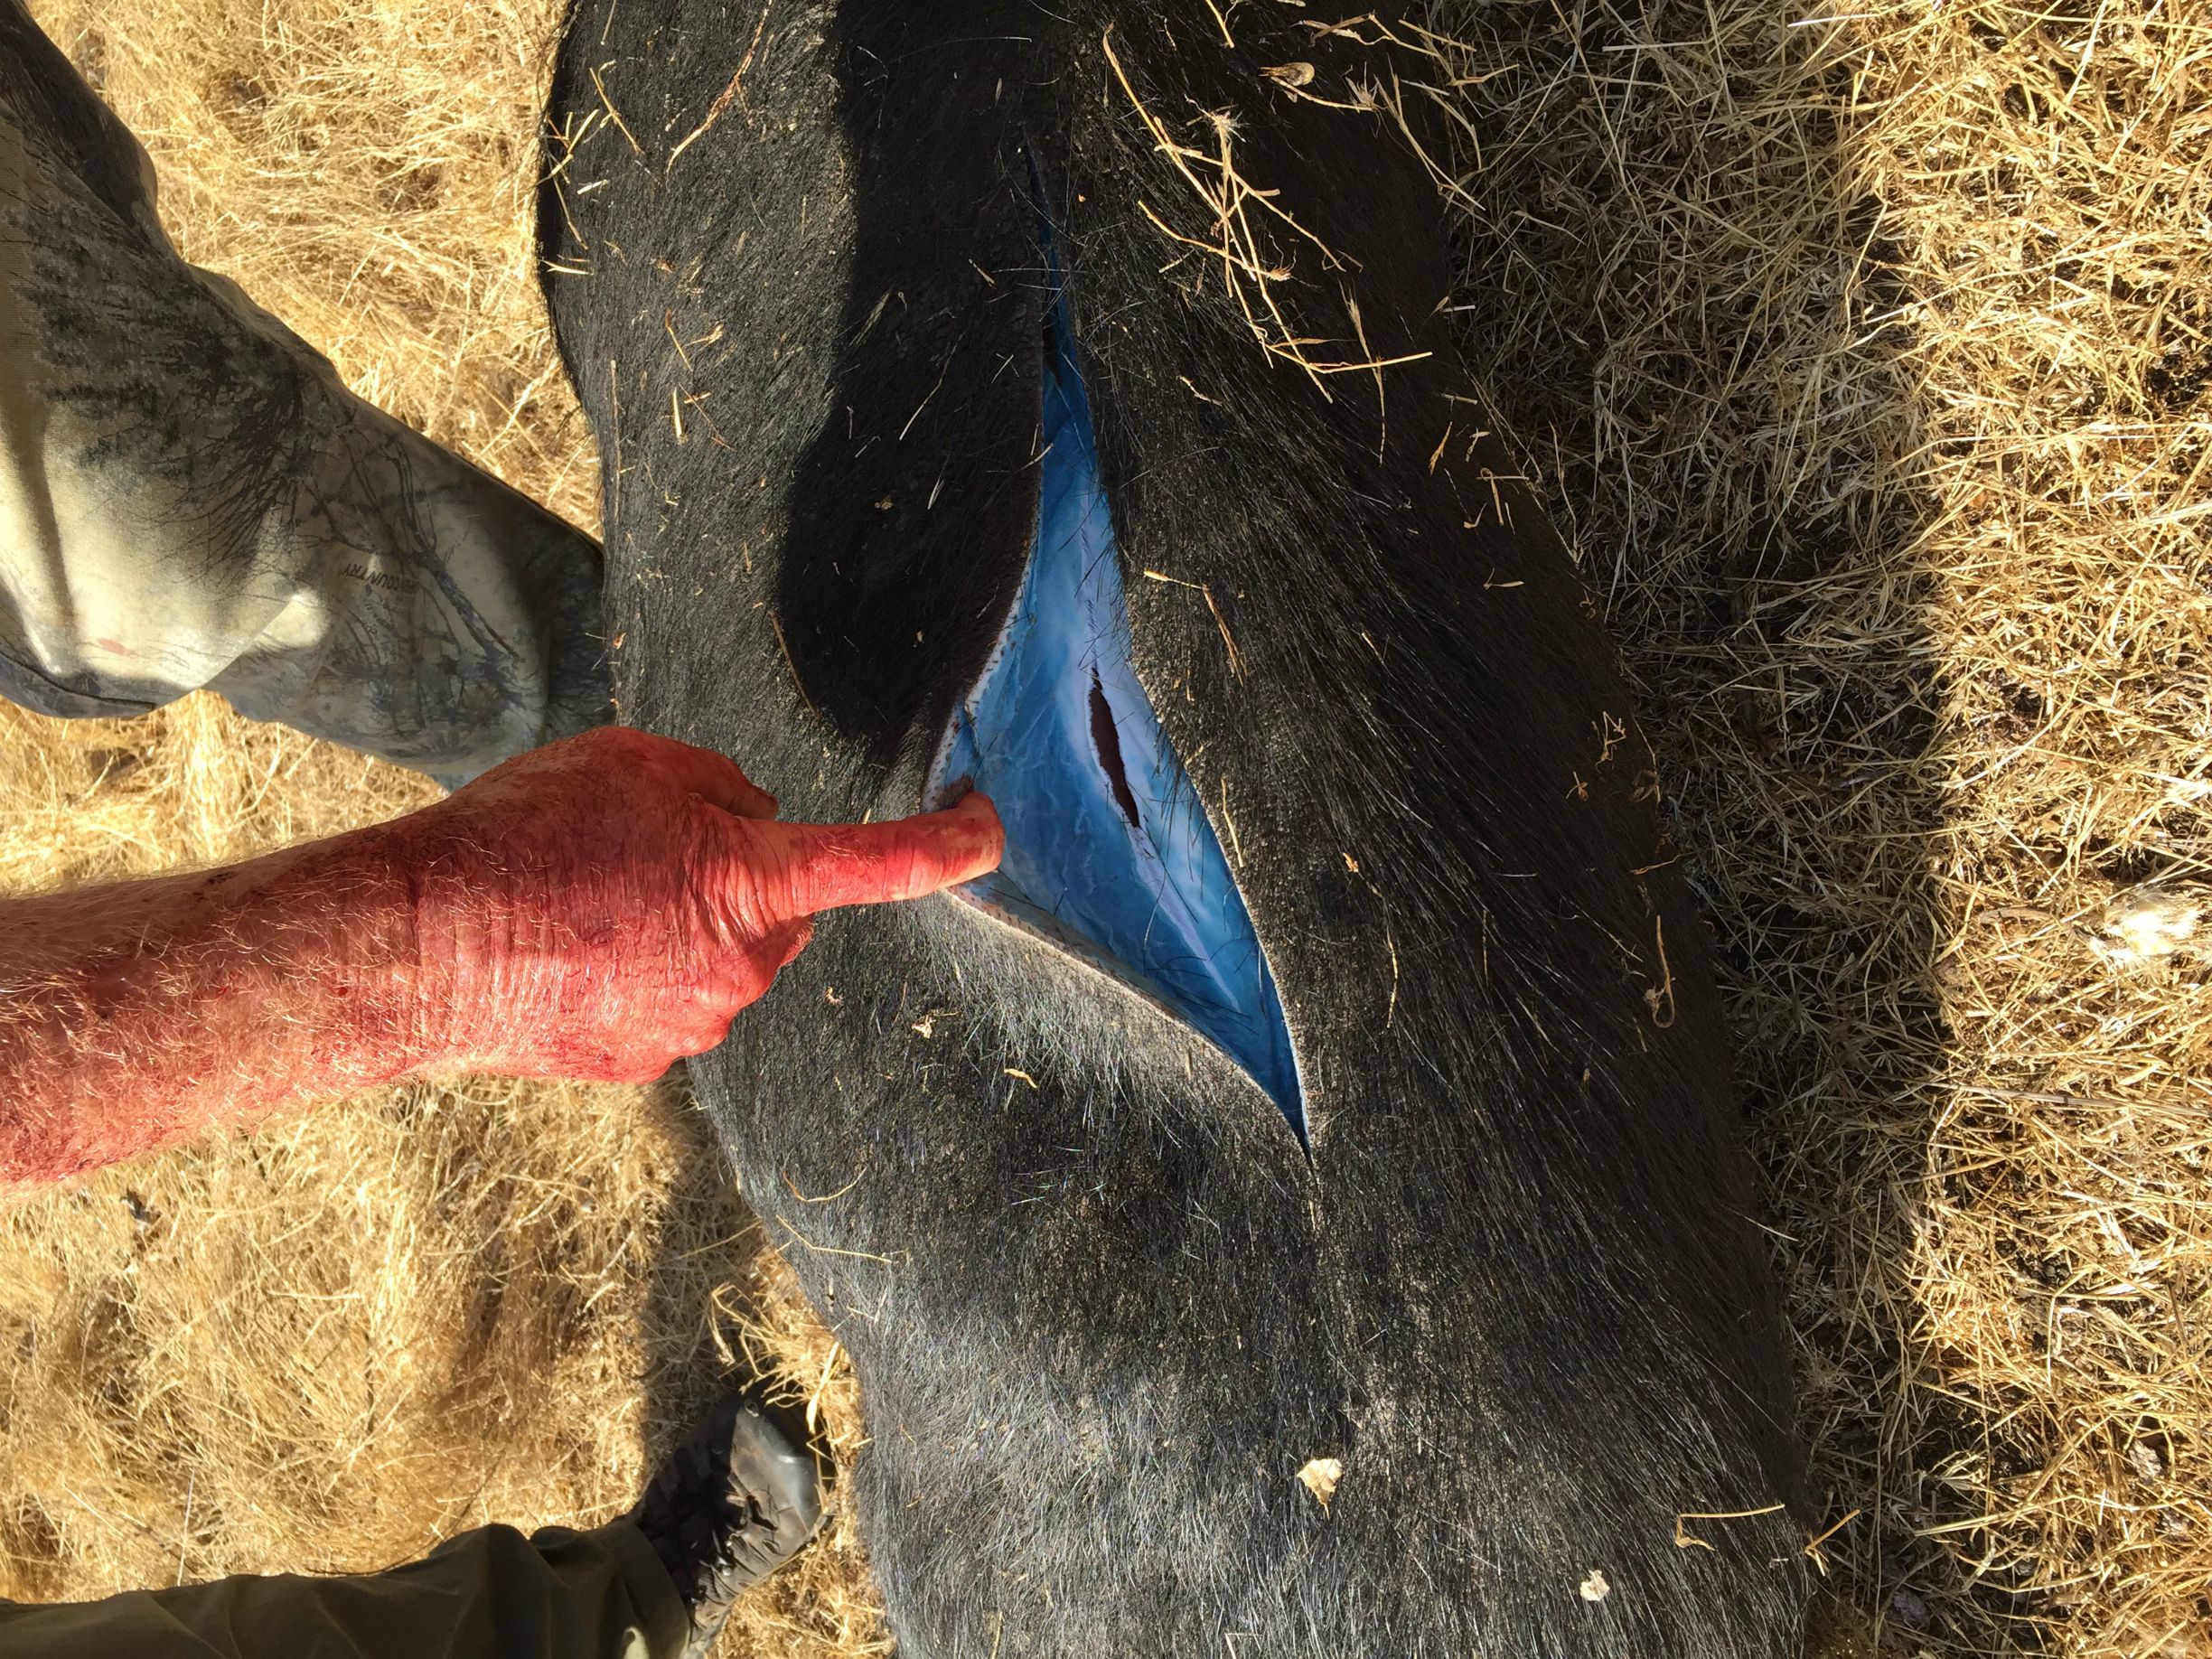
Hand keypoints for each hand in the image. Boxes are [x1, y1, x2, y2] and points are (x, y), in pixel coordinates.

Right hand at [382, 727, 1000, 1081]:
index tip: (989, 828)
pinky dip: (635, 973)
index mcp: (756, 884)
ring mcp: (695, 1026)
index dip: (951, 844)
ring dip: (679, 927)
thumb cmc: (523, 836)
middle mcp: (744, 968)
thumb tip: (754, 820)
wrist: (418, 946)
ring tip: (581, 900)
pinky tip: (564, 951)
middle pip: (779, 914)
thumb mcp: (634, 761)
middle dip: (739, 881)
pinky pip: (666, 1002)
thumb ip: (720, 786)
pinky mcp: (644, 1063)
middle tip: (644, 850)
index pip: (886, 863)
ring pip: (720, 961)